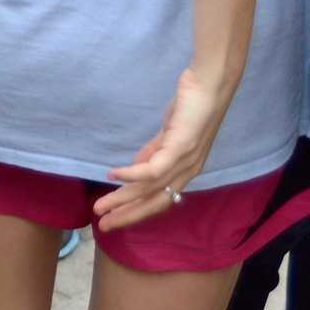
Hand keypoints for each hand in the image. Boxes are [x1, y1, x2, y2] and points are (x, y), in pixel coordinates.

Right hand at [93, 68, 234, 232]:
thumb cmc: (190, 105)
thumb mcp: (168, 134)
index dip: (136, 212)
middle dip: (127, 215)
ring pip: (150, 189)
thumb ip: (153, 152)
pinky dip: (132, 175)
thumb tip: (134, 170)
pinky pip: (153, 168)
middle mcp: (187, 172)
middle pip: (154, 203)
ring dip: (123, 200)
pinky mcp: (180, 147)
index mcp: (185, 171)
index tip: (113, 219)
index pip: (159, 201)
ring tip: (101, 207)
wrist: (209, 85)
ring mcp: (184, 162)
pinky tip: (113, 176)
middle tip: (102, 225)